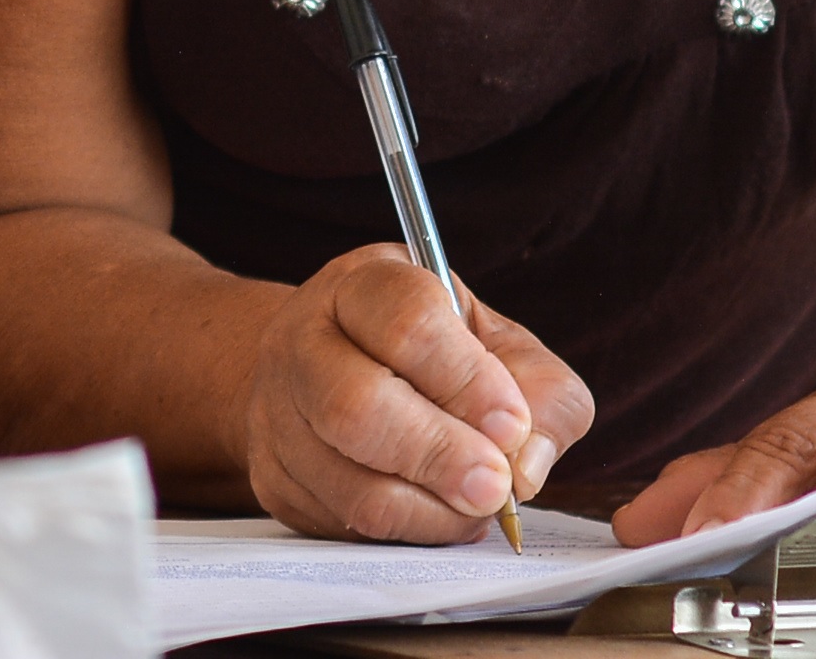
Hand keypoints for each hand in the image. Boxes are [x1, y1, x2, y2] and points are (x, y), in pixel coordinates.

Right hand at [241, 245, 593, 543]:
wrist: (331, 367)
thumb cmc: (433, 354)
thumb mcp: (501, 344)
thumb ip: (543, 392)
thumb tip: (529, 464)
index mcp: (365, 284)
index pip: (408, 323)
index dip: (468, 381)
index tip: (512, 424)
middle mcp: (304, 337)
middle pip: (357, 406)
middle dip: (440, 456)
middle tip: (494, 488)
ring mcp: (277, 408)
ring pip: (348, 480)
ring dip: (429, 510)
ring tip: (475, 508)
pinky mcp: (272, 473)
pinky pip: (340, 522)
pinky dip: (403, 532)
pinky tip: (435, 513)